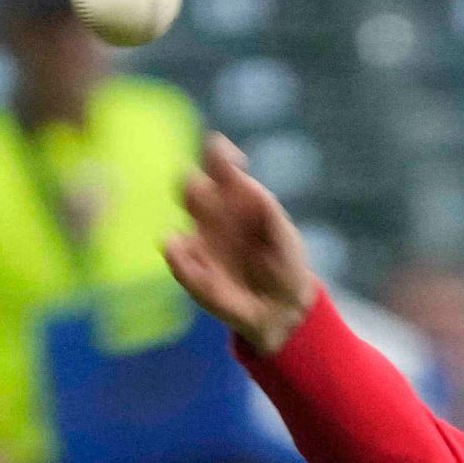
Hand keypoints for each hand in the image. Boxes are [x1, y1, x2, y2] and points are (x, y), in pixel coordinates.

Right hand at [164, 133, 317, 355]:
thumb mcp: (286, 238)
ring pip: (178, 220)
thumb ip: (271, 215)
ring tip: (198, 235)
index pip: (218, 165)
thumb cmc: (284, 262)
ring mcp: (198, 242)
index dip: (217, 155)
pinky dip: (179, 258)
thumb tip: (251, 189)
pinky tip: (191, 262)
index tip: (226, 158)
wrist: (282, 306)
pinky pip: (177, 260)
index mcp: (235, 196)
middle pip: (190, 187)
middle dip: (193, 186)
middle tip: (204, 195)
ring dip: (182, 230)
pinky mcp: (191, 271)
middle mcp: (211, 213)